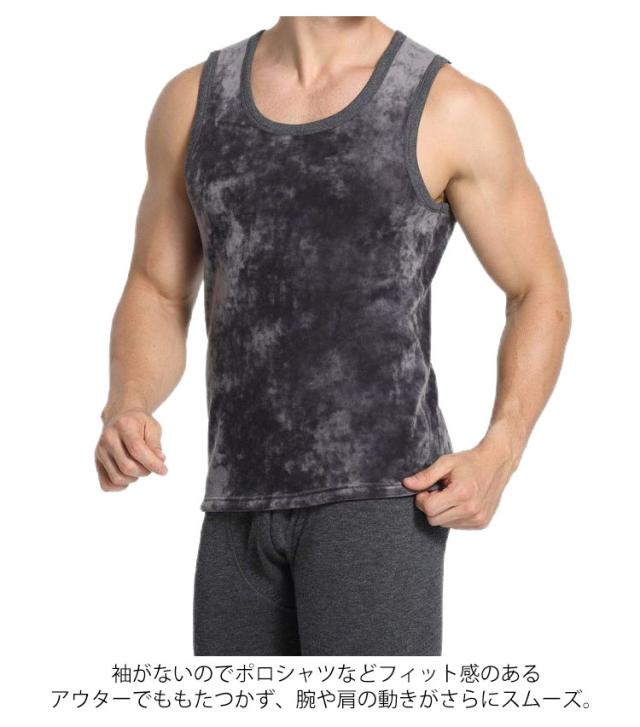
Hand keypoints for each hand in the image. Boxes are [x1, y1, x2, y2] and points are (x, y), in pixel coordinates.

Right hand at [95, 408, 167, 490]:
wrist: (120, 417)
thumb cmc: (139, 423)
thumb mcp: (152, 427)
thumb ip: (156, 444)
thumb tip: (160, 460)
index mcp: (123, 426)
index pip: (137, 450)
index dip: (152, 463)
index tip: (164, 470)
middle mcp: (108, 438)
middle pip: (127, 466)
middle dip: (145, 471)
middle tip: (151, 465)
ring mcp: (100, 451)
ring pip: (117, 477)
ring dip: (134, 478)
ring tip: (140, 468)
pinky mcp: (97, 462)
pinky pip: (106, 484)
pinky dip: (120, 487)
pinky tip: (129, 477)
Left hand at [401, 439, 515, 528]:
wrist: (496, 463)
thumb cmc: (470, 461)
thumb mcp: (446, 463)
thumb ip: (426, 476)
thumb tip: (407, 484)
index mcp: (462, 494)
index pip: (429, 509)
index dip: (422, 499)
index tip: (428, 489)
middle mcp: (471, 509)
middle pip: (434, 520)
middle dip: (431, 506)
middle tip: (439, 491)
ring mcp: (478, 518)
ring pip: (444, 525)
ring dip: (443, 511)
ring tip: (452, 494)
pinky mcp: (481, 523)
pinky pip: (456, 526)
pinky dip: (453, 515)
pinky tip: (460, 501)